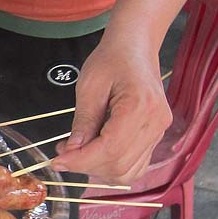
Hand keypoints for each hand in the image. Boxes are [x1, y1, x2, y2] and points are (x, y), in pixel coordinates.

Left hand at [50, 40, 171, 184]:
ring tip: (79, 153)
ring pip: (129, 172)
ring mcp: (159, 130)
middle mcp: (155, 122)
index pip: (110, 148)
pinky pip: (136, 165)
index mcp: (140, 106)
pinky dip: (113, 167)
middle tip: (64, 155)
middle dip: (87, 166)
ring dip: (100, 170)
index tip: (58, 161)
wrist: (135, 47)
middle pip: (119, 164)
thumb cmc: (112, 58)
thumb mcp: (89, 86)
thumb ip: (83, 123)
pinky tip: (96, 153)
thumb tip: (71, 153)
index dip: (81, 160)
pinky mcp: (156, 134)